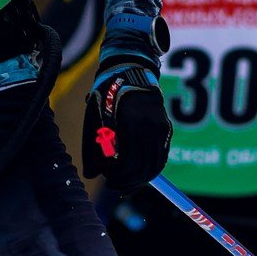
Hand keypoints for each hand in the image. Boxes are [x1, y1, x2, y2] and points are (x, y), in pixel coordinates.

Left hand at [82, 52, 170, 188]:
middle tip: (113, 184)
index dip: (116, 174)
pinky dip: (150, 170)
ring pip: (155, 167)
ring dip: (140, 179)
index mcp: (133, 124)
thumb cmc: (107, 94)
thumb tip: (90, 175)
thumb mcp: (95, 118)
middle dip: (127, 180)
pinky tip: (138, 174)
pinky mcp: (166, 130)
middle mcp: (152, 128)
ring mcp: (162, 130)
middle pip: (144, 169)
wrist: (131, 72)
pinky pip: (161, 158)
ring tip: (124, 182)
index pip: (129, 162)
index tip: (105, 175)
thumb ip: (92, 147)